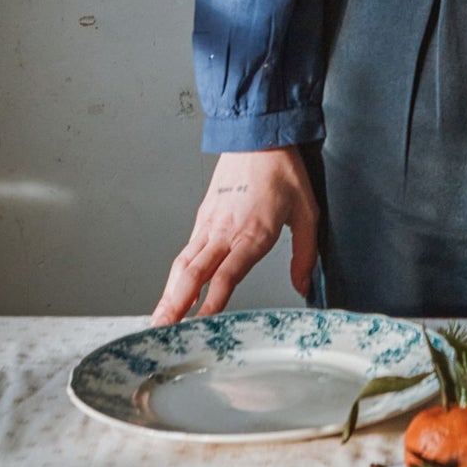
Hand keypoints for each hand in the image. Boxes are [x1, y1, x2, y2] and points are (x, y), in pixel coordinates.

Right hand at [151, 148, 318, 324]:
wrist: (258, 135)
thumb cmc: (282, 171)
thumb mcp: (307, 212)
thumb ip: (305, 254)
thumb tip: (303, 286)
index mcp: (252, 233)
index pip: (227, 275)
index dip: (211, 303)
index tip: (200, 326)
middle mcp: (226, 231)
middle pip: (194, 274)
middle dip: (176, 306)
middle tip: (162, 332)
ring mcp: (210, 224)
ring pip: (184, 264)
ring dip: (169, 293)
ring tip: (158, 319)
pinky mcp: (203, 217)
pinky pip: (187, 250)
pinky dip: (175, 274)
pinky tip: (173, 290)